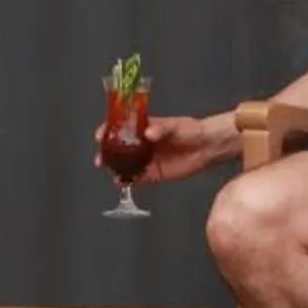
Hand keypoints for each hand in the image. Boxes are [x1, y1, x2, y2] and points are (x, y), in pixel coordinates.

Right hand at [96, 109, 236, 185]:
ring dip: (115, 168)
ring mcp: (147, 160)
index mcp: (143, 128)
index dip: (108, 130)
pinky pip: (138, 179)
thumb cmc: (190, 130)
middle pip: (118, 149)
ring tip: (109, 170)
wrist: (207, 146)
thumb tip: (148, 132)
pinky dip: (129, 181)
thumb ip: (161, 128)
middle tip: (100, 158)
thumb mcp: (175, 125)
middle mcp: (142, 144)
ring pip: (126, 165)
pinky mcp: (154, 174)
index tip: (100, 134)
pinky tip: (122, 182)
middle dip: (107, 153)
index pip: (120, 127)